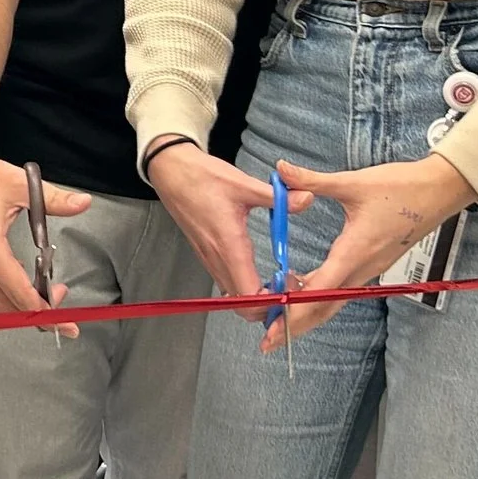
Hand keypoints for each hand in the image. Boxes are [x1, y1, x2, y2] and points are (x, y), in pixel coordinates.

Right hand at [0, 145, 88, 320]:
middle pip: (7, 307)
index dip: (47, 312)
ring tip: (39, 289)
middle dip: (37, 311)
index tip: (66, 323)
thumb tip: (81, 203)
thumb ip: (55, 200)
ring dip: (18, 305)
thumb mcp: (20, 185)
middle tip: (58, 297)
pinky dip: (0, 297)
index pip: (20, 293)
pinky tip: (15, 283)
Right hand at [148, 142, 315, 301]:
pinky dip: (245, 287)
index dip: (272, 302)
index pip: (249, 296)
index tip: (290, 289)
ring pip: (234, 298)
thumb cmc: (201, 178)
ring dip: (257, 297)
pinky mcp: (207, 256)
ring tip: (278, 279)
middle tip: (288, 287)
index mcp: (229, 246)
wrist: (171, 172)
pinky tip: (259, 270)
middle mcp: (217, 259)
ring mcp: (210, 260)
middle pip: (243, 306)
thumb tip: (306, 198)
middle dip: (268, 305)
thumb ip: (277, 197)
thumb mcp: (243, 184)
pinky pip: (227, 284)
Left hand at [269, 154, 475, 348]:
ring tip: (277, 321)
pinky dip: (319, 294)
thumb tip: (279, 169)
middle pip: (325, 307)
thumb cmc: (400, 187)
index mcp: (355, 251)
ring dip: (306, 313)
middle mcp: (362, 267)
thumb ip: (312, 181)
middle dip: (296, 325)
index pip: (321, 289)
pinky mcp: (371, 263)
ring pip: (334, 300)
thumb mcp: (353, 183)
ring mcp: (369, 268)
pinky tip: (300, 288)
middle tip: (268, 341)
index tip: (274, 324)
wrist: (438, 191)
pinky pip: (342, 287)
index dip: (295, 308)